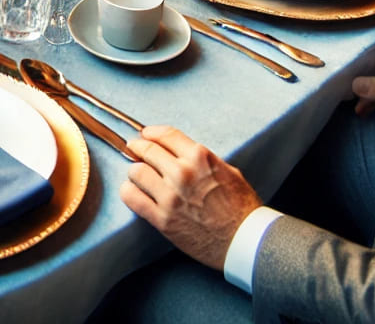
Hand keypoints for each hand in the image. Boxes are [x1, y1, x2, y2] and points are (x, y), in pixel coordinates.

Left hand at [119, 126, 260, 271]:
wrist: (245, 240)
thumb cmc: (241, 207)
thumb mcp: (227, 171)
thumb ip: (201, 159)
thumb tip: (178, 152)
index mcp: (200, 157)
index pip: (165, 134)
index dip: (151, 133)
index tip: (145, 135)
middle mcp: (183, 173)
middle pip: (146, 149)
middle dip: (138, 149)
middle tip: (135, 151)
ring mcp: (170, 196)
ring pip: (135, 171)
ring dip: (136, 173)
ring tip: (140, 177)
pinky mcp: (162, 218)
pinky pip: (131, 197)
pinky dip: (129, 192)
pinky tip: (135, 193)